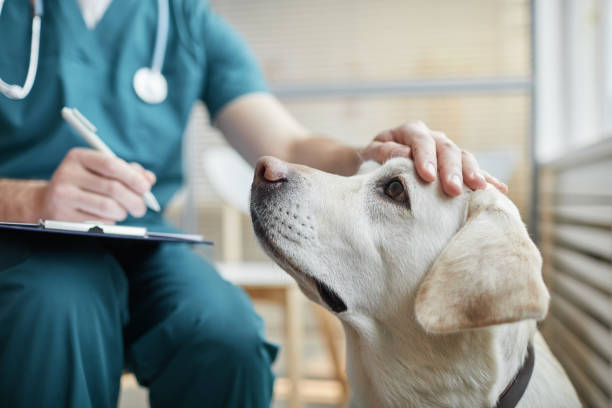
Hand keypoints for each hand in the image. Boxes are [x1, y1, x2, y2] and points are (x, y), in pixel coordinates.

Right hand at [37, 148, 155, 222]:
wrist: (49, 202)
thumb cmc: (85, 184)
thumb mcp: (101, 171)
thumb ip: (127, 172)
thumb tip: (149, 179)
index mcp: (78, 157)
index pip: (111, 165)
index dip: (133, 177)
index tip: (146, 188)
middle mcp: (67, 173)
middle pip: (113, 188)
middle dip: (134, 200)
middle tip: (141, 208)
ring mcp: (62, 196)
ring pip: (108, 207)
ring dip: (122, 212)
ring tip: (123, 212)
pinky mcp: (62, 216)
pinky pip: (99, 222)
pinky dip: (110, 221)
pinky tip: (106, 217)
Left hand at [360, 121, 507, 195]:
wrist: (374, 165)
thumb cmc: (371, 160)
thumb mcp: (370, 154)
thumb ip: (383, 153)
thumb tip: (403, 155)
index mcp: (410, 131)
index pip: (421, 140)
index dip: (425, 157)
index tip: (427, 177)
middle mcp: (432, 138)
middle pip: (447, 149)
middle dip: (452, 170)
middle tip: (453, 189)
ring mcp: (446, 151)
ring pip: (464, 157)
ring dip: (473, 173)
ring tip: (480, 189)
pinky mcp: (454, 166)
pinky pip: (473, 171)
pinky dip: (486, 179)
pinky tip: (499, 190)